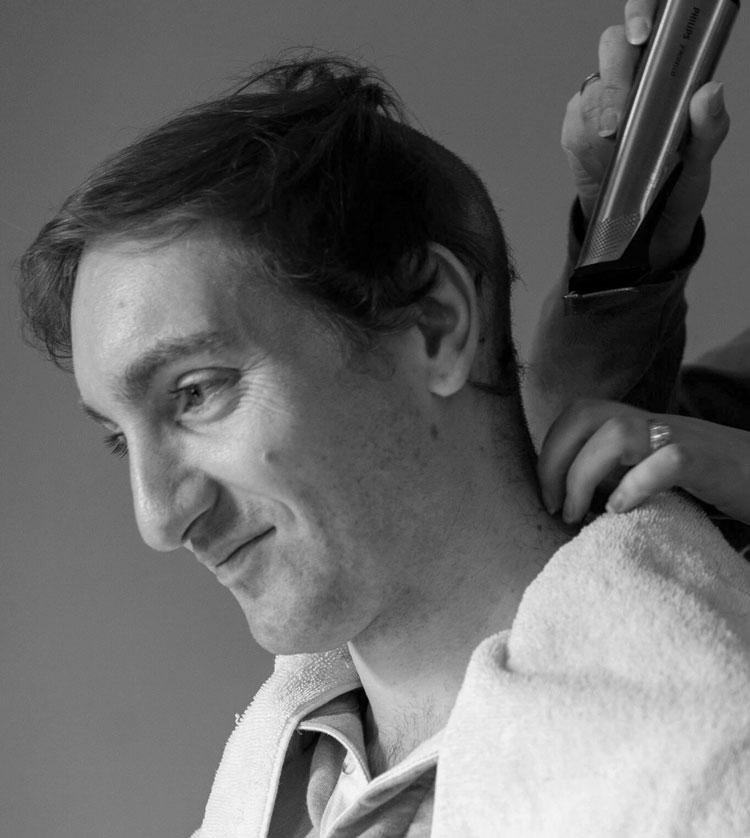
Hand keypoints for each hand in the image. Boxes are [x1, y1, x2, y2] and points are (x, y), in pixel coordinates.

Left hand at [537, 398, 749, 525]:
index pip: (579, 413)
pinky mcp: (710, 463)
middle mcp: (656, 424)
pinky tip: (621, 512)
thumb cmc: (716, 481)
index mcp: (641, 424)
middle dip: (554, 460)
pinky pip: (667, 462)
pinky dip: (634, 486)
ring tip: (578, 515)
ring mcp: (683, 438)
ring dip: (584, 476)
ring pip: (616, 433)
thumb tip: (575, 498)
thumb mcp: (658, 471)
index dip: (552, 449)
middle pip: (584, 414)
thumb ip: (622, 471)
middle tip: (554, 505)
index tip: (549, 495)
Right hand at [561, 0, 729, 269]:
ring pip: (592, 84)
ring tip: (614, 143)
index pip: (653, 26)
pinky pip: (574, 119)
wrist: (643, 232)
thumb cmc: (676, 188)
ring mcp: (601, 104)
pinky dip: (584, 135)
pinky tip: (600, 155)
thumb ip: (709, 129)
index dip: (642, 17)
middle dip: (616, 71)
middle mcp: (633, 80)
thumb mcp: (700, 163)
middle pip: (614, 45)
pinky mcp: (577, 130)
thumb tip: (709, 92)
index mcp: (669, 74)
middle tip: (621, 109)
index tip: (642, 37)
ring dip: (601, 111)